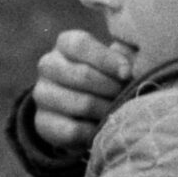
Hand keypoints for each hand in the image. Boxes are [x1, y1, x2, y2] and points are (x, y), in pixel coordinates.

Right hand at [29, 29, 134, 154]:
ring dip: (107, 110)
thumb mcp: (119, 61)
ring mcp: (41, 94)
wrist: (85, 112)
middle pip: (82, 75)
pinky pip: (73, 130)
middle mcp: (48, 65)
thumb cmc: (109, 78)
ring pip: (81, 104)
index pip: (81, 45)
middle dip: (112, 88)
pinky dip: (94, 131)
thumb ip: (127, 55)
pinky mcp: (41, 122)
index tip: (127, 73)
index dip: (106, 59)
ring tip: (119, 111)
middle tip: (127, 95)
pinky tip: (104, 128)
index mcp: (65, 44)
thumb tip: (136, 62)